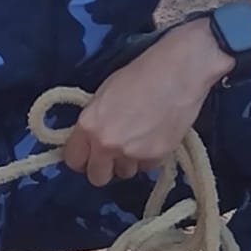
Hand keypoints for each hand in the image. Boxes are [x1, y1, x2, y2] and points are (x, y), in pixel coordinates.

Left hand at [63, 22, 231, 186]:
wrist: (177, 73)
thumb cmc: (139, 76)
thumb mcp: (103, 96)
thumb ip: (93, 123)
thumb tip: (89, 140)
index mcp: (89, 125)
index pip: (73, 160)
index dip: (81, 159)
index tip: (88, 154)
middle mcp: (107, 144)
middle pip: (97, 177)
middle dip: (102, 168)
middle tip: (111, 155)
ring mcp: (133, 153)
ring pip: (124, 173)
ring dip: (127, 162)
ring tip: (137, 140)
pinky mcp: (158, 157)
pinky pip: (146, 167)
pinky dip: (148, 157)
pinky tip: (154, 137)